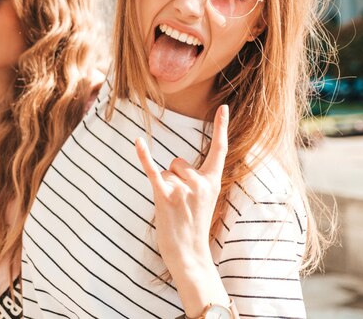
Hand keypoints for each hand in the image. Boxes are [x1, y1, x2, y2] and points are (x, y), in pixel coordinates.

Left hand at [135, 105, 228, 276]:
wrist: (189, 255)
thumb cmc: (193, 227)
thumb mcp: (204, 200)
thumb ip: (196, 179)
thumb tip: (175, 165)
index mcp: (213, 182)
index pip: (220, 149)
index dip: (221, 127)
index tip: (224, 106)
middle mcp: (200, 182)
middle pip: (177, 162)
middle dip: (173, 178)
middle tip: (180, 204)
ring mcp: (183, 189)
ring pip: (164, 171)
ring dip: (163, 187)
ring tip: (171, 209)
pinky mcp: (165, 196)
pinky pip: (152, 170)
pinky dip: (144, 156)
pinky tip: (138, 141)